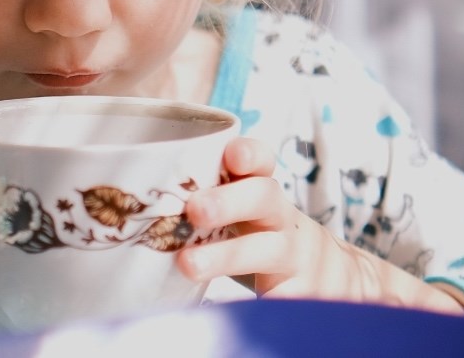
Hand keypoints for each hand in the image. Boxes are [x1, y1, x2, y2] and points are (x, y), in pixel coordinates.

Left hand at [176, 138, 463, 312]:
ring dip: (226, 257)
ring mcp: (297, 257)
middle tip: (194, 211)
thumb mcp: (245, 216)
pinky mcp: (302, 295)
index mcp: (262, 194)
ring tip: (188, 265)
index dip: (249, 154)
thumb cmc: (264, 240)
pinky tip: (229, 309)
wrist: (335, 278)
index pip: (261, 162)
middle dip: (229, 202)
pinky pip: (281, 298)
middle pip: (264, 199)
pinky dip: (257, 303)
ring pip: (266, 251)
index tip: (231, 156)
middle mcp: (282, 219)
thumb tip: (128, 203)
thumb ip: (202, 204)